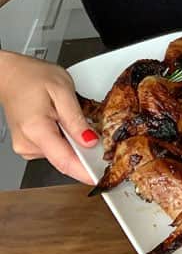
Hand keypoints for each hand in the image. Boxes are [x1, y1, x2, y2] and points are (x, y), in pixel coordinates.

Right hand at [0, 51, 97, 183]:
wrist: (11, 75)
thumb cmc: (33, 78)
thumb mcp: (63, 90)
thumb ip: (76, 118)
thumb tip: (90, 141)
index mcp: (36, 130)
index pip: (64, 161)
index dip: (84, 172)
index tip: (99, 178)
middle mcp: (27, 144)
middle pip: (64, 158)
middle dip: (83, 150)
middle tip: (94, 132)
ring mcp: (26, 147)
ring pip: (60, 153)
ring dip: (72, 142)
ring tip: (69, 118)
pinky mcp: (28, 146)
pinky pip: (53, 148)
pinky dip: (63, 140)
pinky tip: (61, 123)